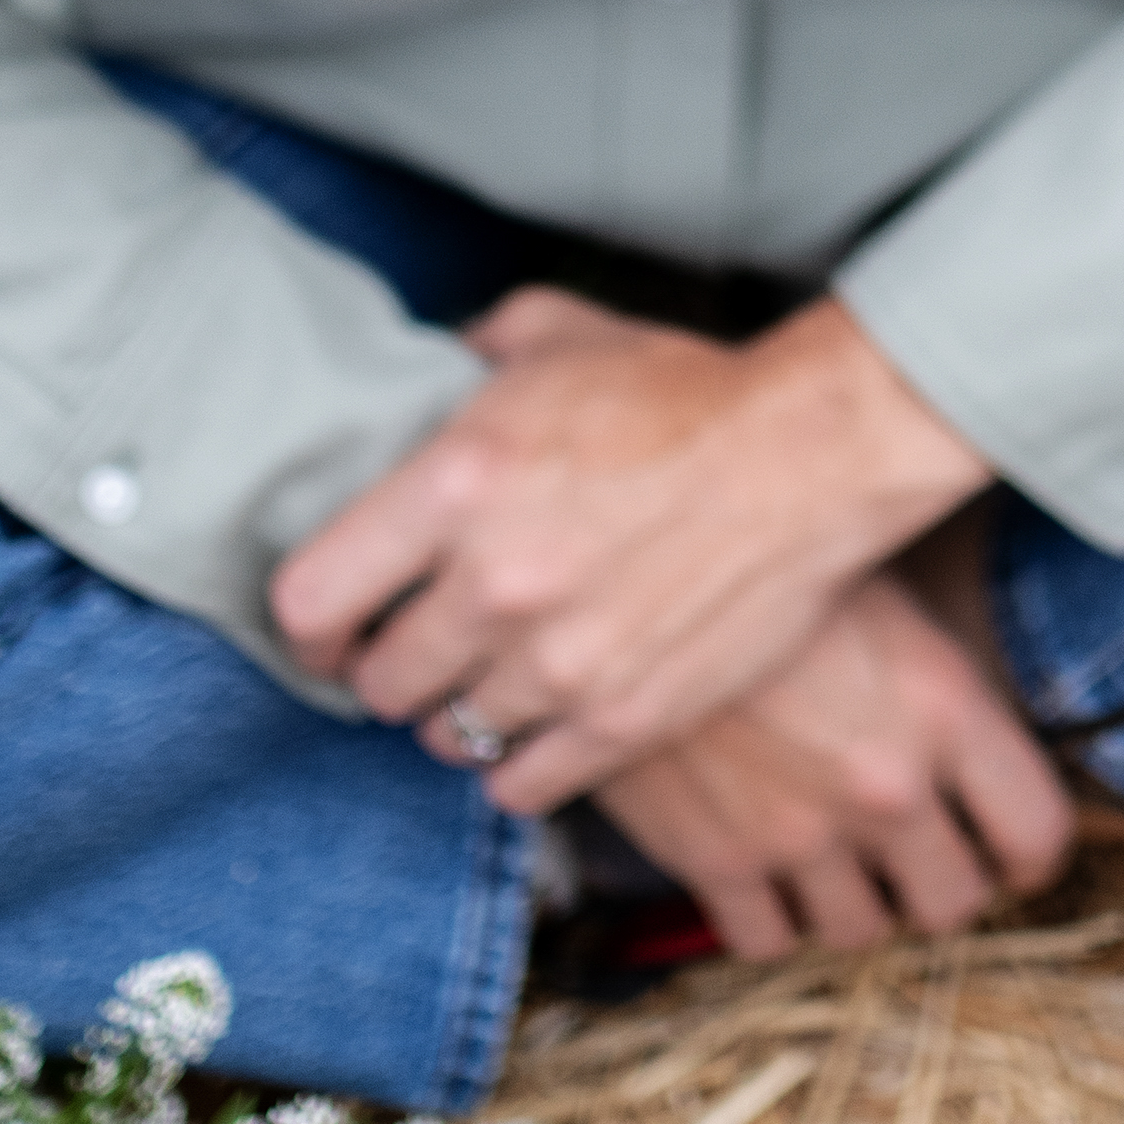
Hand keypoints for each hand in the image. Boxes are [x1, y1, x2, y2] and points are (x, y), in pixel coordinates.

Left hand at [274, 285, 992, 814]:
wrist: (813, 456)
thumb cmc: (687, 392)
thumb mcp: (561, 337)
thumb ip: (475, 346)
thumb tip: (435, 355)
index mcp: (456, 484)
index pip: (310, 600)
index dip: (310, 624)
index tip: (334, 624)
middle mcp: (492, 585)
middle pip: (377, 682)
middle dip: (390, 667)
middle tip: (420, 648)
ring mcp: (558, 665)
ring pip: (445, 737)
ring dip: (455, 715)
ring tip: (485, 683)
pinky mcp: (621, 722)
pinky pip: (519, 785)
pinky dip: (516, 767)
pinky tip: (535, 729)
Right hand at [585, 566, 1075, 958]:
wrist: (630, 561)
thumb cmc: (772, 554)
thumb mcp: (884, 591)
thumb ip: (935, 683)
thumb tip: (969, 738)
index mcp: (947, 707)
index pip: (1037, 833)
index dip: (1028, 854)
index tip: (1006, 852)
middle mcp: (887, 785)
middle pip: (951, 902)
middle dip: (938, 885)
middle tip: (914, 856)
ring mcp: (800, 832)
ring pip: (859, 934)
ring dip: (853, 905)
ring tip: (834, 858)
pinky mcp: (714, 859)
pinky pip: (764, 940)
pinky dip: (769, 919)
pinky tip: (763, 870)